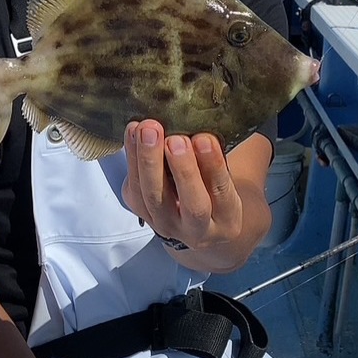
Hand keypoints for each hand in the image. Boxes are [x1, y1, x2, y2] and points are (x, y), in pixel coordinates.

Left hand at [122, 120, 243, 251]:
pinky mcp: (141, 213)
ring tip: (146, 130)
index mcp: (226, 219)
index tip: (204, 139)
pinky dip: (131, 159)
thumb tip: (200, 128)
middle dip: (182, 169)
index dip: (212, 166)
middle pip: (190, 205)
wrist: (194, 220)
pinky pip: (133, 190)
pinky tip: (133, 132)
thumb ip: (215, 160)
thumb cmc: (213, 191)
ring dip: (148, 162)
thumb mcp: (225, 179)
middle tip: (174, 139)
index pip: (221, 193)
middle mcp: (196, 230)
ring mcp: (165, 225)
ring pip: (153, 199)